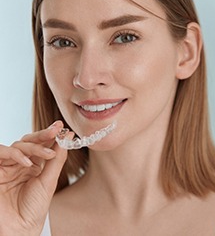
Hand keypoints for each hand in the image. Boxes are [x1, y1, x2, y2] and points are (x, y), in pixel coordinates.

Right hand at [0, 121, 72, 235]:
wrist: (19, 229)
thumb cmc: (34, 207)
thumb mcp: (49, 180)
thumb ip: (57, 158)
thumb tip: (68, 136)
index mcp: (36, 164)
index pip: (43, 144)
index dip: (51, 135)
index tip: (62, 127)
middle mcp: (22, 163)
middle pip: (31, 141)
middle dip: (43, 134)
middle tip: (56, 129)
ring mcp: (9, 165)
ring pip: (19, 144)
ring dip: (34, 146)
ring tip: (48, 153)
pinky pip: (2, 153)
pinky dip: (15, 154)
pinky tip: (28, 163)